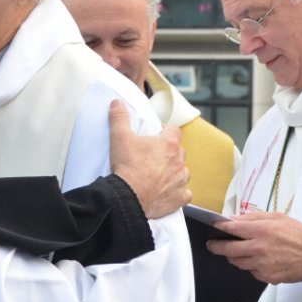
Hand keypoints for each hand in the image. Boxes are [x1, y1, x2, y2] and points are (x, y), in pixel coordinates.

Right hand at [108, 99, 189, 218]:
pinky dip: (178, 192)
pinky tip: (167, 192)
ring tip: (159, 175)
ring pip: (183, 172)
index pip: (174, 130)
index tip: (155, 134)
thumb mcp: (119, 138)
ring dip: (174, 172)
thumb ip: (119, 118)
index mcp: (169, 144)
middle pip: (178, 151)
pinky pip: (185, 193)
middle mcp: (179, 161)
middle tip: (152, 156)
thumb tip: (117, 104)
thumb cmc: (127, 168)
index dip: (165, 130)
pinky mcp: (179, 197)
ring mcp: (181, 180)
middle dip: (168, 152)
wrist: (128, 197)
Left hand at [206, 212, 301, 284]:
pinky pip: (250, 271)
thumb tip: (234, 219)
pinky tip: (258, 259)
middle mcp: (260, 248)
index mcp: (262, 230)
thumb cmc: (298, 235)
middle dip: (216, 246)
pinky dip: (250, 266)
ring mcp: (262, 264)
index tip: (214, 228)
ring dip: (234, 256)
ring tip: (238, 250)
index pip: (233, 229)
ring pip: (237, 262)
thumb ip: (253, 217)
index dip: (220, 228)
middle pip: (228, 249)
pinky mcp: (266, 276)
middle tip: (212, 244)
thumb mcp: (277, 217)